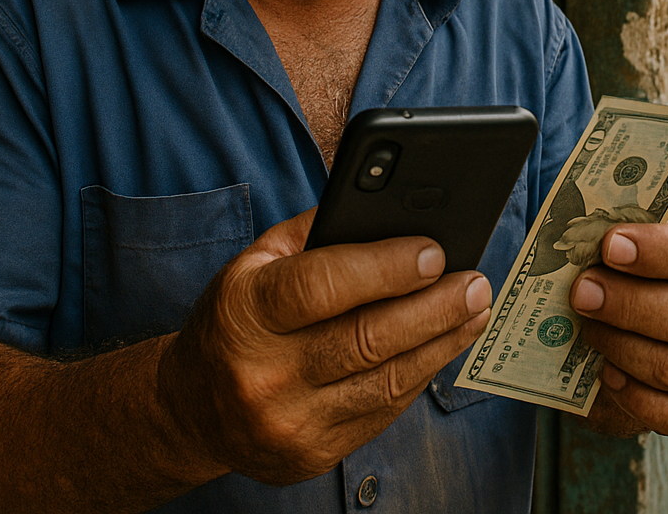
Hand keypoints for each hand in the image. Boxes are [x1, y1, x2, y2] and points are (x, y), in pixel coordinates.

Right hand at [156, 208, 491, 485]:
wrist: (190, 408)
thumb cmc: (236, 319)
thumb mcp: (254, 263)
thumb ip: (315, 233)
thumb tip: (392, 211)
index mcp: (244, 312)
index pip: (321, 286)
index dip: (384, 268)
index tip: (434, 251)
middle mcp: (263, 373)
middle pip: (367, 339)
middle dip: (434, 308)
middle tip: (475, 282)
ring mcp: (289, 422)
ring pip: (386, 381)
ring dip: (442, 343)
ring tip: (476, 311)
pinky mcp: (312, 455)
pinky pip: (383, 411)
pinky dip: (420, 374)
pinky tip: (444, 346)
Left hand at [569, 206, 667, 436]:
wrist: (650, 292)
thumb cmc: (646, 251)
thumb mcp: (646, 224)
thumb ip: (625, 228)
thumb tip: (584, 242)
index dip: (658, 251)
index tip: (610, 246)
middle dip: (631, 306)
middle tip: (582, 292)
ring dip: (621, 348)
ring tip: (587, 326)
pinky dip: (632, 397)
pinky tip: (605, 370)